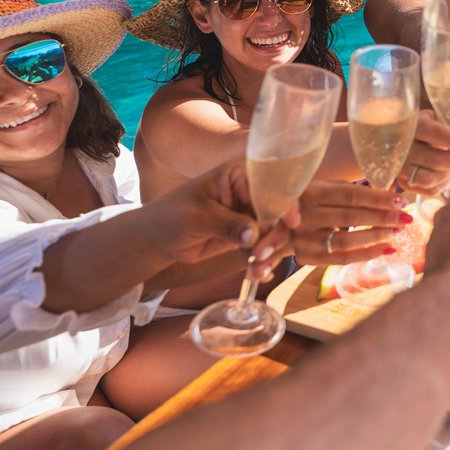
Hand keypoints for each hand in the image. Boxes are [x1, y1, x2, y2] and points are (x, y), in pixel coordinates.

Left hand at [143, 161, 293, 278]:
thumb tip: (253, 235)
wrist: (158, 238)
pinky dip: (261, 262)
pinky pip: (262, 247)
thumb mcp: (197, 217)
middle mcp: (250, 192)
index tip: (291, 223)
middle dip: (274, 236)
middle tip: (260, 255)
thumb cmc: (172, 215)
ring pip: (273, 232)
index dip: (285, 202)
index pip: (270, 184)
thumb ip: (226, 224)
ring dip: (269, 253)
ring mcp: (250, 214)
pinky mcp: (247, 234)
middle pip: (278, 211)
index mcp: (239, 174)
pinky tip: (256, 275)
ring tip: (257, 272)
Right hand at [289, 178, 409, 265]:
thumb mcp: (324, 188)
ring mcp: (304, 238)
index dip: (378, 198)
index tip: (401, 200)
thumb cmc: (309, 201)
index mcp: (312, 192)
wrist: (272, 225)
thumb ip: (351, 192)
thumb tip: (391, 191)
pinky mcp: (306, 257)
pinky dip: (366, 255)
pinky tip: (386, 249)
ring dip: (375, 237)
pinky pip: (341, 259)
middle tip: (406, 218)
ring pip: (346, 240)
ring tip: (397, 232)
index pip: (351, 195)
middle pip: (351, 217)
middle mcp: (305, 215)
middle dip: (382, 218)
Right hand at [397, 111, 449, 192]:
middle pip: (435, 160)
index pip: (434, 133)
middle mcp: (403, 148)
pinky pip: (429, 190)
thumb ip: (449, 124)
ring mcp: (401, 167)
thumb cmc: (422, 126)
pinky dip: (443, 183)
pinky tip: (447, 172)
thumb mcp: (433, 118)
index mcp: (412, 126)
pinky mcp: (404, 182)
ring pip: (431, 178)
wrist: (396, 138)